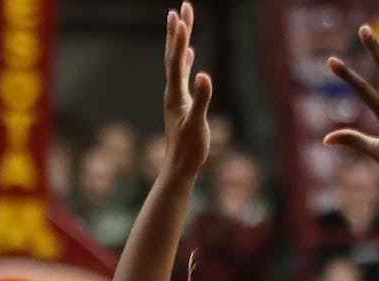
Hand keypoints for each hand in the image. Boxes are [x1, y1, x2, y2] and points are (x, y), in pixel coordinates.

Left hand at [161, 3, 212, 179]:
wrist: (179, 166)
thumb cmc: (189, 149)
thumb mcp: (198, 125)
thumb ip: (202, 100)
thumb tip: (205, 76)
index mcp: (175, 95)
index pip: (176, 62)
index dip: (179, 40)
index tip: (181, 17)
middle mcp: (172, 92)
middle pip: (174, 55)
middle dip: (178, 30)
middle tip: (182, 6)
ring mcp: (176, 96)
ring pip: (178, 61)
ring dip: (181, 40)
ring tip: (182, 20)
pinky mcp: (182, 101)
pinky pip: (183, 73)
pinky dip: (186, 59)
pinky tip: (190, 52)